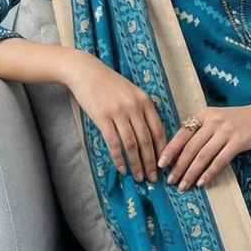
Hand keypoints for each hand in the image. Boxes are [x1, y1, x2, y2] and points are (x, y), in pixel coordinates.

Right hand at [65, 52, 167, 182]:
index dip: (162, 149)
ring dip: (136, 163)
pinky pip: (113, 142)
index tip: (164, 164)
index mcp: (145, 101)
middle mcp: (134, 106)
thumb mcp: (131, 92)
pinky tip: (122, 168)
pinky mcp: (102, 117)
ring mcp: (118, 112)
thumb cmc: (109, 83)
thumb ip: (142, 110)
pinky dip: (119, 158)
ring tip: (139, 177)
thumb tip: (151, 136)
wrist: (85, 72)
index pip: (158, 129)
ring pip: (131, 144)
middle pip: (146, 140)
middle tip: (153, 178)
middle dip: (151, 162)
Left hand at [158, 100, 250, 189]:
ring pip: (202, 156)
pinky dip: (209, 173)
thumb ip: (203, 130)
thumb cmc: (241, 119)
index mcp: (204, 114)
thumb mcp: (218, 118)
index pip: (182, 134)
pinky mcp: (238, 142)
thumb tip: (183, 152)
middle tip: (170, 181)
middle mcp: (213, 121)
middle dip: (178, 166)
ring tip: (183, 185)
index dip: (170, 150)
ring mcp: (226, 131)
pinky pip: (219, 161)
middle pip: (190, 147)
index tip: (160, 164)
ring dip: (191, 173)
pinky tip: (202, 182)